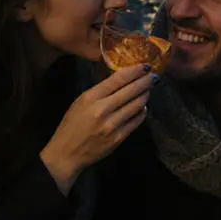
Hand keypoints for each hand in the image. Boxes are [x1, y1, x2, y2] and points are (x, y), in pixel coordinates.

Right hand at [41, 65, 153, 193]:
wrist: (66, 153)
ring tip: (148, 90)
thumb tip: (122, 81)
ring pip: (137, 105)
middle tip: (154, 76)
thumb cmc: (71, 125)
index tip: (145, 66)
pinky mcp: (118, 138)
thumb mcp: (80, 102)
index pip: (118, 79)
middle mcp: (103, 109)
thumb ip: (99, 91)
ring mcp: (112, 125)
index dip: (135, 71)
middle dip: (145, 81)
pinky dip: (141, 112)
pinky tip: (143, 108)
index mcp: (91, 97)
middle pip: (131, 91)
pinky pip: (136, 121)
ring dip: (145, 96)